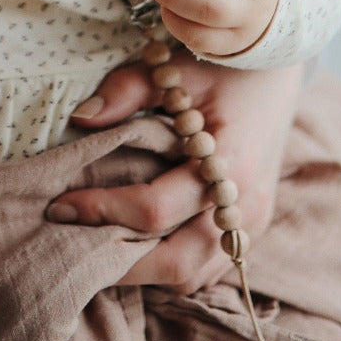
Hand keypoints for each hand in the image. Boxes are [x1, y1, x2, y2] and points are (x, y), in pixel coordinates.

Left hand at [46, 56, 303, 292]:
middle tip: (72, 242)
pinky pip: (208, 266)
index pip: (154, 210)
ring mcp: (254, 220)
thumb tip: (81, 119)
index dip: (102, 210)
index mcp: (228, 163)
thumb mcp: (173, 68)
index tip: (61, 204)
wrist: (278, 65)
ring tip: (100, 243)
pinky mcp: (254, 224)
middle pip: (175, 262)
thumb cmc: (222, 64)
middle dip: (118, 262)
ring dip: (145, 268)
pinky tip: (139, 240)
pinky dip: (171, 262)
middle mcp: (245, 204)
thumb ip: (126, 91)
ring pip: (192, 275)